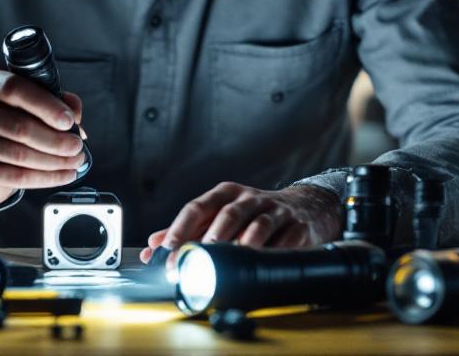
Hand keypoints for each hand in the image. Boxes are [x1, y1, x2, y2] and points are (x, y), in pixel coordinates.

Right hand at [0, 70, 85, 206]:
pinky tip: (65, 175)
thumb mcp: (27, 103)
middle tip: (77, 146)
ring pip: (20, 154)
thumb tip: (73, 111)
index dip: (45, 105)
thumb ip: (53, 99)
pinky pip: (17, 175)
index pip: (14, 88)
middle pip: (20, 126)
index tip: (68, 120)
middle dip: (56, 140)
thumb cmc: (9, 122)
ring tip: (75, 161)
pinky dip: (46, 177)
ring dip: (55, 161)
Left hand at [138, 182, 341, 263]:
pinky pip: (285, 240)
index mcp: (226, 194)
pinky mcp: (297, 226)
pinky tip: (261, 263)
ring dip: (243, 244)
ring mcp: (275, 211)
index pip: (197, 208)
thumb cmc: (254, 214)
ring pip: (258, 225)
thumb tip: (153, 244)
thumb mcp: (220, 214)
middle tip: (198, 258)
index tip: (167, 252)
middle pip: (228, 214)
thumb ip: (187, 230)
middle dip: (211, 238)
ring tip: (230, 260)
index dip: (180, 230)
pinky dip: (273, 252)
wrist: (305, 207)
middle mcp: (249, 199)